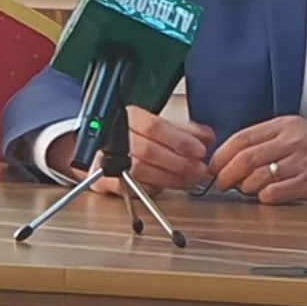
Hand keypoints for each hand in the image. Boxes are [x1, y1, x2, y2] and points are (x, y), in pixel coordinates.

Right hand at [48, 107, 213, 197]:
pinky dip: (152, 188)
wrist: (98, 150)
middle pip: (149, 151)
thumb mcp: (156, 125)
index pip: (156, 127)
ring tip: (189, 181)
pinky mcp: (103, 180)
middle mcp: (116, 136)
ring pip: (141, 170)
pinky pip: (129, 187)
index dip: (180, 140)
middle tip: (199, 170)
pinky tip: (166, 187)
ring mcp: (107, 159)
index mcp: (130, 117)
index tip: (201, 150)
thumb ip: (182, 130)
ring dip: (170, 178)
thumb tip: (208, 137)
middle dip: (179, 163)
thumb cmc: (131, 136)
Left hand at [209, 116, 306, 203]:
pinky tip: (266, 197)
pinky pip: (275, 193)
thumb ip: (270, 140)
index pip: (243, 137)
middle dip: (226, 174)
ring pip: (257, 177)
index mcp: (287, 125)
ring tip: (247, 191)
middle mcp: (293, 140)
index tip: (214, 166)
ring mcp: (302, 161)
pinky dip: (264, 198)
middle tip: (221, 184)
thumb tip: (235, 157)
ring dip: (245, 188)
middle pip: (245, 158)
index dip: (223, 154)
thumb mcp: (298, 133)